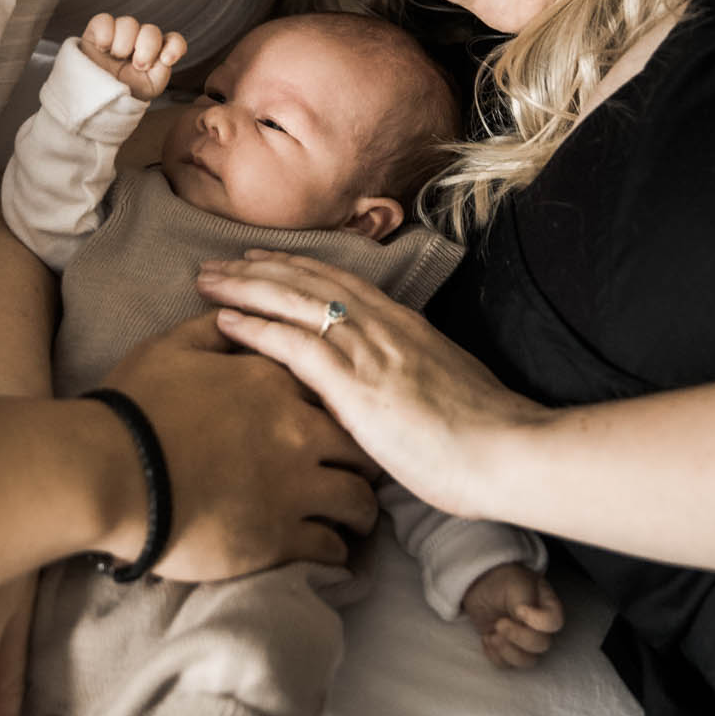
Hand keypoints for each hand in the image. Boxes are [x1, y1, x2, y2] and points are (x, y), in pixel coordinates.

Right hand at [80, 13, 186, 102]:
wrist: (95, 101)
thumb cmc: (124, 95)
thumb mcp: (149, 88)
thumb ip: (162, 70)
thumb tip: (163, 55)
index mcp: (155, 55)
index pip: (173, 41)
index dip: (174, 45)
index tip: (166, 60)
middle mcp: (138, 42)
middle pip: (151, 30)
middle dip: (147, 47)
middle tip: (138, 65)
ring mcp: (118, 36)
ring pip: (128, 22)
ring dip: (124, 42)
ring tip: (116, 57)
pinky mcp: (96, 33)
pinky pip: (103, 20)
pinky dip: (105, 33)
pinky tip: (102, 48)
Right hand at [96, 312, 379, 579]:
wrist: (108, 472)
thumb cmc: (133, 407)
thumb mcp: (170, 349)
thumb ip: (211, 330)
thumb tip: (233, 315)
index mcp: (274, 382)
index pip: (331, 389)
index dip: (337, 406)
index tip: (336, 420)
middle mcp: (297, 431)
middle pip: (360, 447)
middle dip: (364, 460)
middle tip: (356, 472)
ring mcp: (294, 487)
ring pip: (359, 500)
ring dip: (358, 511)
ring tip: (352, 519)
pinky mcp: (281, 538)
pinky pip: (331, 547)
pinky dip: (335, 551)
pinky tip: (331, 552)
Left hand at [194, 251, 552, 517]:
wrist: (509, 454)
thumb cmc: (483, 437)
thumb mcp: (442, 392)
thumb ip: (408, 380)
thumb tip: (387, 388)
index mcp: (404, 327)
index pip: (339, 285)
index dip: (294, 269)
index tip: (260, 261)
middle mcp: (383, 327)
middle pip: (309, 283)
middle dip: (258, 270)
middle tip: (215, 264)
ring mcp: (370, 351)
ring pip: (294, 302)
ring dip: (244, 288)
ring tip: (205, 281)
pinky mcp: (357, 384)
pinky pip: (295, 344)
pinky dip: (256, 328)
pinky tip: (223, 322)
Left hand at [462, 562, 563, 668]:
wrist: (479, 584)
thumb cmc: (502, 580)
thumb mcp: (516, 583)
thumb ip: (526, 602)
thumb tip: (525, 623)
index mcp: (547, 606)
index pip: (555, 623)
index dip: (538, 622)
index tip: (519, 610)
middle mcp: (540, 627)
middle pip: (541, 645)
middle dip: (518, 637)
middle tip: (499, 624)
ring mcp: (524, 640)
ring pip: (527, 661)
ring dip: (507, 651)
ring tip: (492, 636)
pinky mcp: (507, 648)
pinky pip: (507, 665)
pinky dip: (494, 656)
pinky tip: (487, 638)